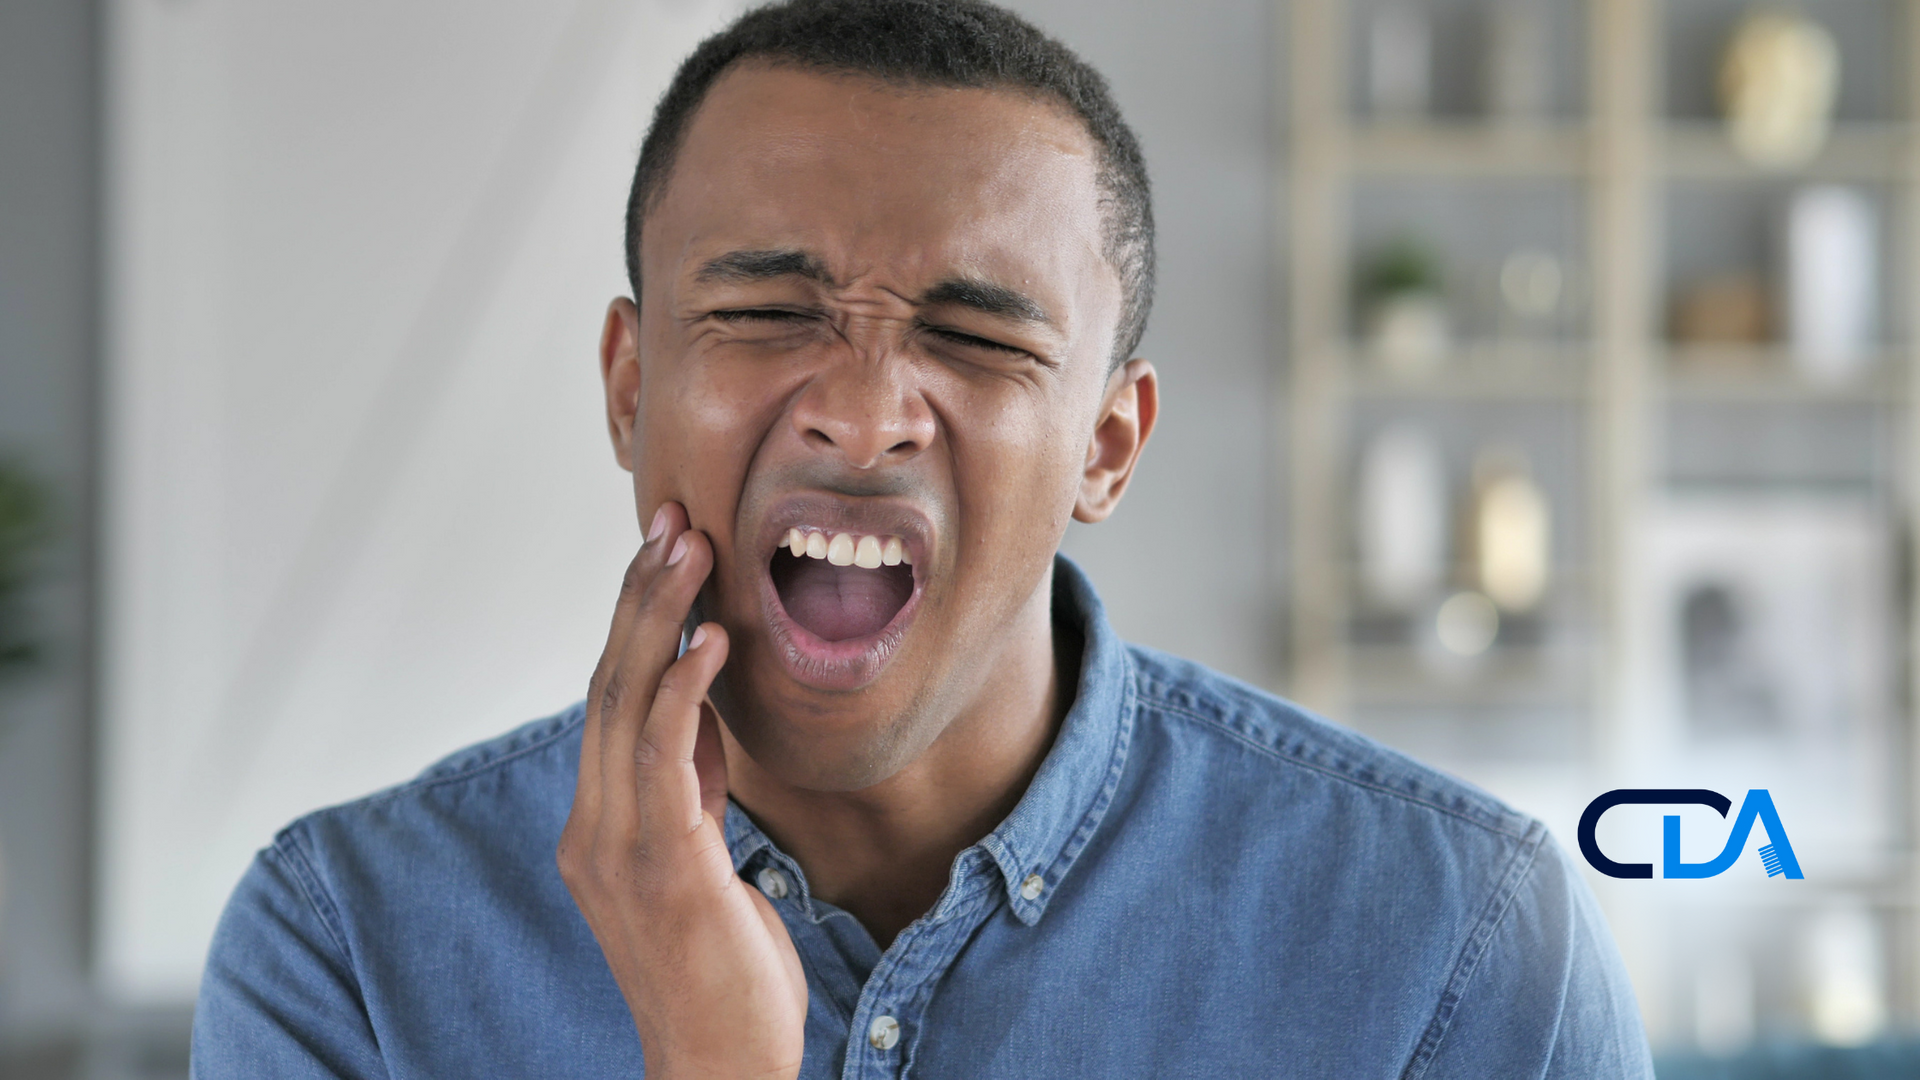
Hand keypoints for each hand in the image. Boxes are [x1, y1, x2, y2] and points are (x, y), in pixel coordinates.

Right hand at [558, 501, 806, 1079]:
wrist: (721, 1067)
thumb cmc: (722, 970)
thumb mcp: (706, 858)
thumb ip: (693, 789)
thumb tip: (705, 714)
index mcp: (600, 824)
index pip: (610, 699)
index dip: (634, 620)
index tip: (666, 550)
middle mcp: (593, 827)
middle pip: (607, 685)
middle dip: (640, 596)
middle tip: (674, 521)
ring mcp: (618, 848)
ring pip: (625, 706)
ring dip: (659, 620)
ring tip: (690, 550)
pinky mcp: (662, 866)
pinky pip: (665, 760)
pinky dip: (685, 692)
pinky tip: (712, 640)